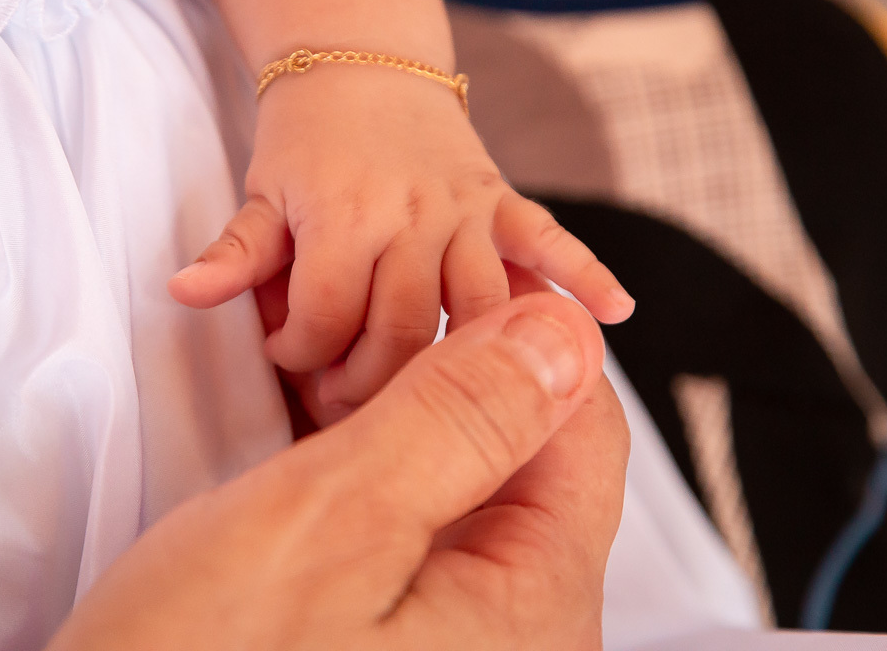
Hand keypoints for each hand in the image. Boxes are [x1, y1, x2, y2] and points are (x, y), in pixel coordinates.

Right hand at [45, 289, 628, 650]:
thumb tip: (563, 334)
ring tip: (318, 378)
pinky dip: (364, 472)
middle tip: (356, 330)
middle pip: (520, 458)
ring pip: (456, 486)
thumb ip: (462, 423)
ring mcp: (451, 643)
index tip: (446, 273)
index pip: (580, 429)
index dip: (521, 334)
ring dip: (393, 420)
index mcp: (533, 615)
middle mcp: (512, 637)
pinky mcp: (390, 642)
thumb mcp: (330, 525)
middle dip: (445, 378)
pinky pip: (405, 529)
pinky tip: (306, 442)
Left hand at [169, 66, 632, 421]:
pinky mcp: (500, 199)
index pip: (330, 316)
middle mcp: (412, 214)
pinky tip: (616, 314)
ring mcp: (464, 207)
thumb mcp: (260, 192)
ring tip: (451, 407)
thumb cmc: (304, 140)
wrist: (361, 62)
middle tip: (349, 402)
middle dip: (374, 381)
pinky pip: (550, 238)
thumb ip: (235, 253)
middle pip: (408, 328)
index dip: (304, 355)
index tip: (291, 361)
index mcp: (344, 215)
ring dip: (471, 362)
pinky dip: (586, 273)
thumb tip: (181, 295)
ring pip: (483, 304)